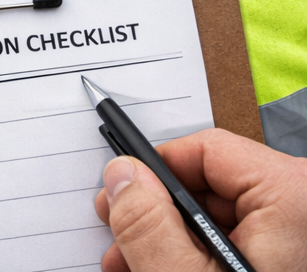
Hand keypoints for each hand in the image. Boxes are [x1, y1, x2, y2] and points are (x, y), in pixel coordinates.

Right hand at [94, 128, 306, 271]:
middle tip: (120, 234)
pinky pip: (236, 238)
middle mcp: (302, 207)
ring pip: (217, 216)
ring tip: (134, 262)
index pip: (206, 149)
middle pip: (208, 184)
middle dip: (155, 212)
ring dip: (168, 236)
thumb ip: (148, 224)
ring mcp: (297, 234)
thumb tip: (123, 176)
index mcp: (292, 196)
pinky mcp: (292, 256)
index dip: (153, 171)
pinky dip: (197, 253)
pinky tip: (165, 267)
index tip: (122, 192)